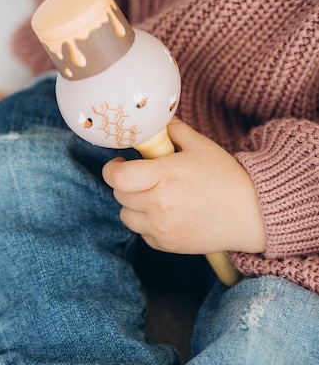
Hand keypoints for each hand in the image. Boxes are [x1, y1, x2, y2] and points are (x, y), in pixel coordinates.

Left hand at [102, 118, 265, 254]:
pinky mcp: (167, 245)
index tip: (121, 163)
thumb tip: (154, 119)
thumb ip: (173, 130)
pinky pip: (142, 233)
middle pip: (120, 195)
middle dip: (126, 183)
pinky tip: (166, 212)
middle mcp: (159, 205)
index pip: (117, 177)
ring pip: (126, 216)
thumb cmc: (227, 177)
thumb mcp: (200, 145)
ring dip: (133, 205)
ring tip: (153, 195)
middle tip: (143, 176)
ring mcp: (162, 228)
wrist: (252, 214)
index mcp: (165, 176)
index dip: (112, 169)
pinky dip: (147, 223)